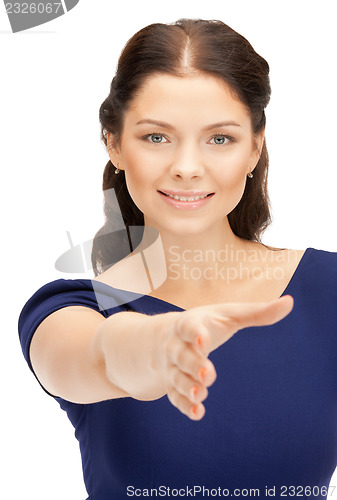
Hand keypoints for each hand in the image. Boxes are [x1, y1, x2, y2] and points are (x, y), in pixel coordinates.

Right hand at [162, 295, 293, 420]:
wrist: (168, 337)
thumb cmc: (207, 324)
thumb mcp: (228, 315)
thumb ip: (256, 312)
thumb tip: (289, 302)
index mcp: (189, 323)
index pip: (189, 326)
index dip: (195, 334)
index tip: (204, 342)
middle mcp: (176, 345)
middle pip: (181, 355)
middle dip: (193, 365)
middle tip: (209, 376)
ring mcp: (172, 366)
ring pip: (176, 378)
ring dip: (187, 387)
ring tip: (202, 395)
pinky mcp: (172, 384)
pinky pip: (174, 396)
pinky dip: (184, 405)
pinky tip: (197, 412)